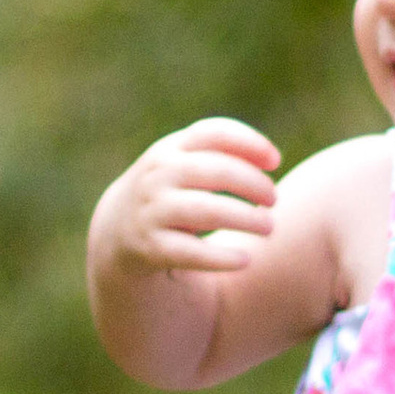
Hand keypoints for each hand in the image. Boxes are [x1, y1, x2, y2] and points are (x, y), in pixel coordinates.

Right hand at [106, 119, 281, 273]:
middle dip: (254, 184)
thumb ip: (222, 155)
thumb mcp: (185, 166)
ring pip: (207, 211)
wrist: (118, 232)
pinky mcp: (150, 247)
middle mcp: (158, 175)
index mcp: (170, 149)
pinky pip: (191, 252)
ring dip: (245, 218)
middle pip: (217, 171)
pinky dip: (221, 257)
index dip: (250, 143)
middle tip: (274, 200)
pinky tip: (245, 260)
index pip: (213, 133)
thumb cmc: (170, 192)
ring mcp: (152, 210)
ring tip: (269, 227)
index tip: (276, 162)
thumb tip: (272, 159)